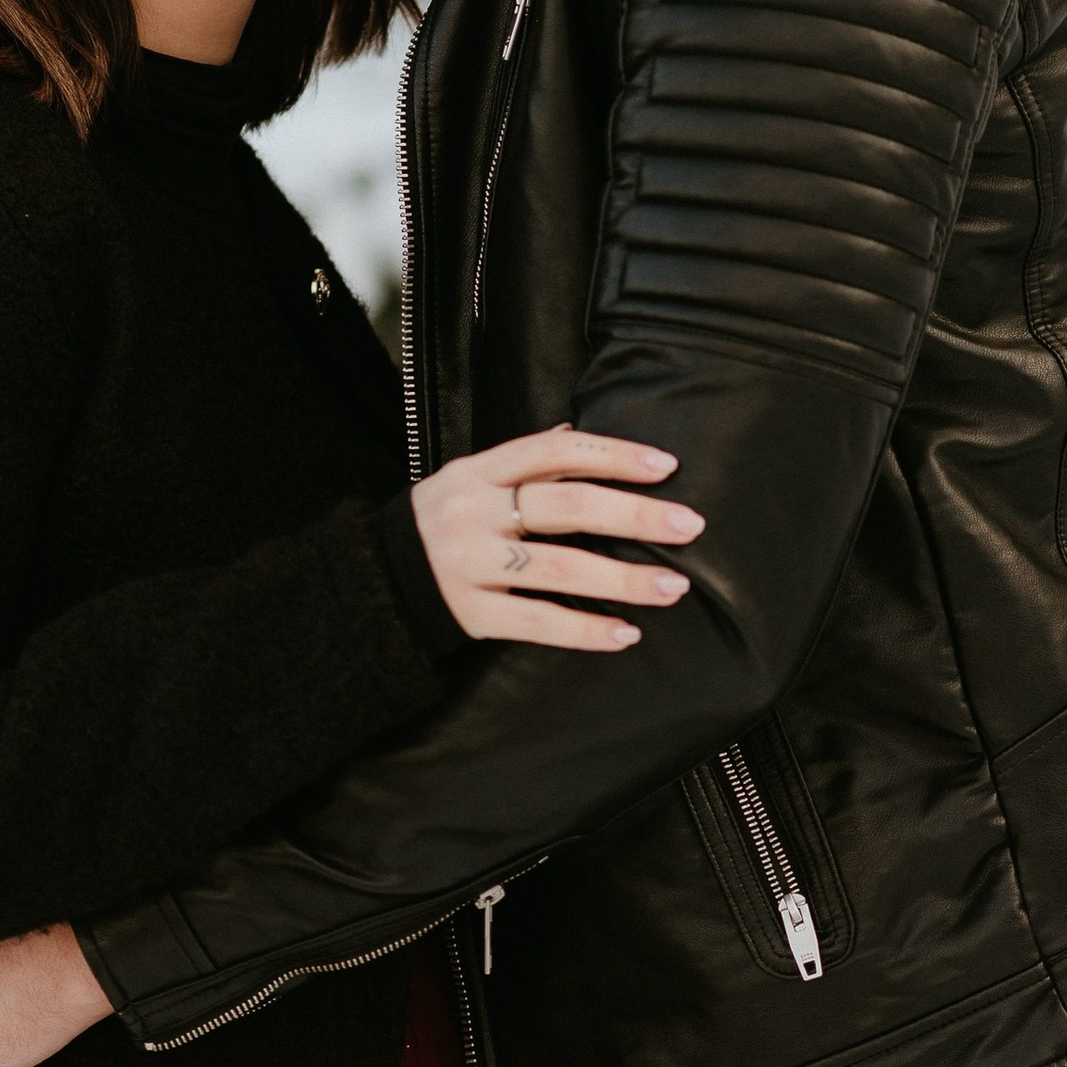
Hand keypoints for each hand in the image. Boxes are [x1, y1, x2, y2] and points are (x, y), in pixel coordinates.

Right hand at [410, 426, 702, 652]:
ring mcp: (470, 565)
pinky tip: (626, 633)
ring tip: (672, 587)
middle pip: (564, 507)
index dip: (612, 455)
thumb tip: (579, 433)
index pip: (553, 452)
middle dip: (634, 515)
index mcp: (478, 471)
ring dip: (623, 579)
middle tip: (689, 525)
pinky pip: (537, 622)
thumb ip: (525, 461)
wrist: (377, 579)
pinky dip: (585, 629)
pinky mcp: (470, 614)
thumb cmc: (445, 521)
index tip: (667, 467)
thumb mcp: (473, 479)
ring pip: (559, 569)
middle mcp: (473, 513)